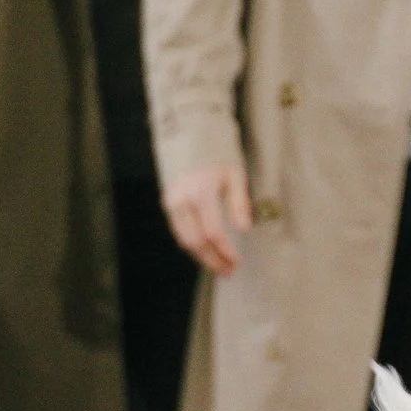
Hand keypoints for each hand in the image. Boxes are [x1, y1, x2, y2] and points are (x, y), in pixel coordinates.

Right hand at [162, 159, 251, 276]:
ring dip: (201, 257)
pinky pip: (179, 232)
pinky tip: (206, 251)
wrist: (190, 138)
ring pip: (184, 240)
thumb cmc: (217, 156)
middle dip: (212, 260)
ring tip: (219, 266)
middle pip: (196, 241)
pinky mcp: (167, 204)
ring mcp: (171, 203)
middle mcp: (182, 200)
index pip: (213, 232)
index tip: (237, 262)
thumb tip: (244, 229)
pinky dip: (193, 245)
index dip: (225, 251)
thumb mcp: (235, 174)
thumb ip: (239, 202)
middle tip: (228, 272)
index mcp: (200, 192)